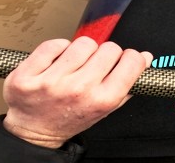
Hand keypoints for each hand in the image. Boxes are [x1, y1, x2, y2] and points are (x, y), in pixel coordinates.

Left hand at [1, 37, 152, 148]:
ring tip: (74, 66)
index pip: (130, 61)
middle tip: (94, 67)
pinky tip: (56, 63)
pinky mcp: (29, 74)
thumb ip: (127, 84)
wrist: (33, 132)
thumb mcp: (103, 109)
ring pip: (82, 42)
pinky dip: (57, 49)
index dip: (129, 58)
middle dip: (104, 55)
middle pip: (108, 48)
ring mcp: (51, 82)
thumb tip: (145, 58)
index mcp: (101, 100)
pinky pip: (54, 44)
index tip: (123, 60)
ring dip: (81, 51)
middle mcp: (78, 90)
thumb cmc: (70, 119)